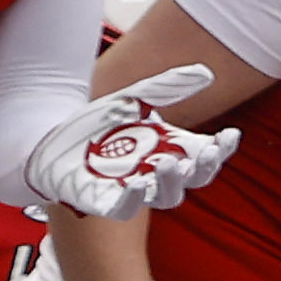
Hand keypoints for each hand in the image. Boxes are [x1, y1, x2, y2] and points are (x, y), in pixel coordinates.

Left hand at [32, 64, 239, 221]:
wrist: (49, 133)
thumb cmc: (96, 122)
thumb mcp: (135, 97)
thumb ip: (169, 87)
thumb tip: (207, 72)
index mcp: (167, 150)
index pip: (204, 158)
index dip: (221, 151)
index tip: (230, 134)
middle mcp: (153, 173)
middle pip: (190, 181)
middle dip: (202, 169)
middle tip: (206, 152)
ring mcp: (129, 189)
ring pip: (163, 198)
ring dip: (171, 183)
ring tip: (169, 163)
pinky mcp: (101, 200)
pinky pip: (122, 208)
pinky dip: (132, 200)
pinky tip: (136, 184)